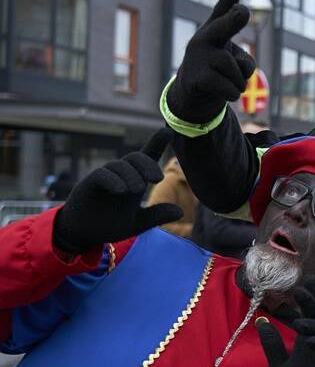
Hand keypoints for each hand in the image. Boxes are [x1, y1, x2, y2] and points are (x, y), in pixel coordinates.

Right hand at [52, 128, 182, 254]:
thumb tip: (179, 211)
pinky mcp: (89, 184)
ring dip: (132, 175)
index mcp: (134, 180)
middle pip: (136, 158)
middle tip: (157, 179)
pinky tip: (121, 190)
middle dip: (148, 165)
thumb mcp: (138, 222)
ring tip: (138, 189)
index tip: (168, 131)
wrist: (84, 234)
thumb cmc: (109, 224)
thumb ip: (156, 215)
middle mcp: (121, 175)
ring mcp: (104, 178)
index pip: (147, 157)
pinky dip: (113, 180)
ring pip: (120, 165)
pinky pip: (102, 175)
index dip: (157, 143)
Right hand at [167, 0, 255, 123]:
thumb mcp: (231, 49)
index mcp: (215, 29)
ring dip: (240, 82)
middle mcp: (204, 38)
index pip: (224, 9)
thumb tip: (243, 44)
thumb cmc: (218, 64)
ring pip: (238, 72)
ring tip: (226, 79)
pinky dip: (233, 94)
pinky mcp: (197, 79)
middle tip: (242, 11)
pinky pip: (232, 89)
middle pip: (222, 28)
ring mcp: (198, 58)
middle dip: (234, 19)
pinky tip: (221, 90)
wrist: (193, 90)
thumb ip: (244, 51)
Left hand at [256, 277, 314, 366]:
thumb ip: (272, 345)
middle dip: (311, 302)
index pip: (308, 313)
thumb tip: (261, 321)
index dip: (308, 297)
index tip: (303, 280)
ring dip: (313, 325)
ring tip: (298, 322)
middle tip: (301, 288)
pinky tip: (310, 341)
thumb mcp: (279, 366)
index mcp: (308, 339)